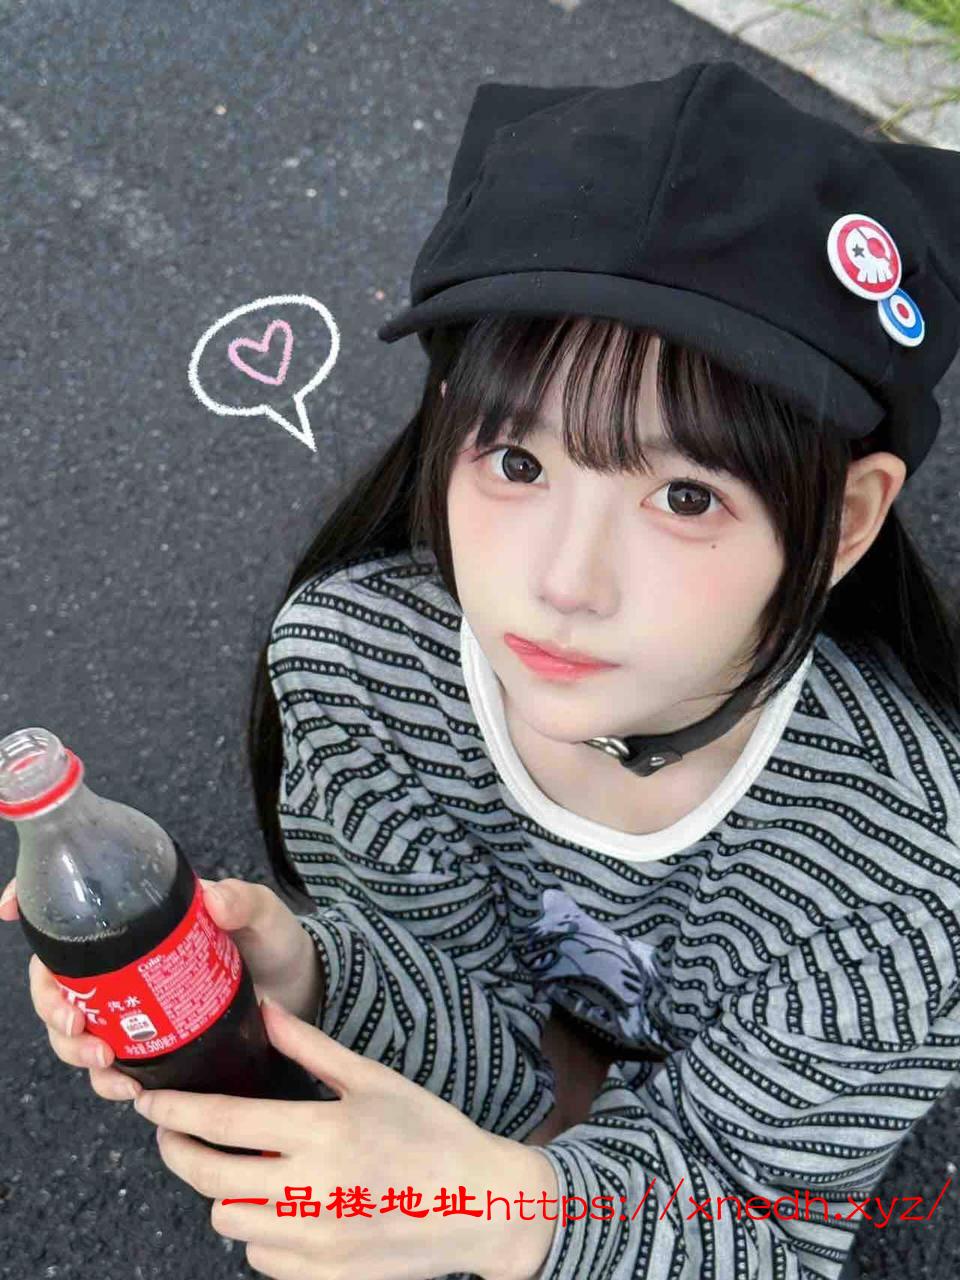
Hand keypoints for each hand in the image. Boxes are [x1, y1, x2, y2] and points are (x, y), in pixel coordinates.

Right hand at [0, 873, 323, 1104]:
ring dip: (73, 1049)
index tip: (6, 909)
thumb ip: (243, 902)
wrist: (299, 993)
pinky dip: (108, 1080)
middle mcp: (125, 960)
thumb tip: (215, 898)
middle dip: (49, 1004)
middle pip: (58, 977)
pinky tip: (127, 1088)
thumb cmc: (275, 943)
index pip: (75, 906)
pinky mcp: (148, 1043)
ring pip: (74, 1026)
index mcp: (143, 917)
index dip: (32, 901)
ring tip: (106, 1064)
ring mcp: (132, 1003)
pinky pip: (109, 1064)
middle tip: (76, 1025)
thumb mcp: (263, 915)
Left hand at [134, 997, 558, 1279]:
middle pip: (210, 1177)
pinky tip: (279, 1204)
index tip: (150, 1101)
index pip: (224, 1123)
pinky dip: (258, 1231)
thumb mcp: (372, 1079)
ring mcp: (315, 1242)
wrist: (480, 1204)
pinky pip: (260, 1257)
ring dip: (221, 1191)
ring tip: (236, 1166)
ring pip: (227, 1221)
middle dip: (178, 1151)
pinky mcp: (322, 1275)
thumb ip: (310, 1048)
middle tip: (171, 1133)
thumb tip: (263, 1010)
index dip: (177, 1112)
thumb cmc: (430, 1131)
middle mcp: (311, 1191)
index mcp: (323, 1133)